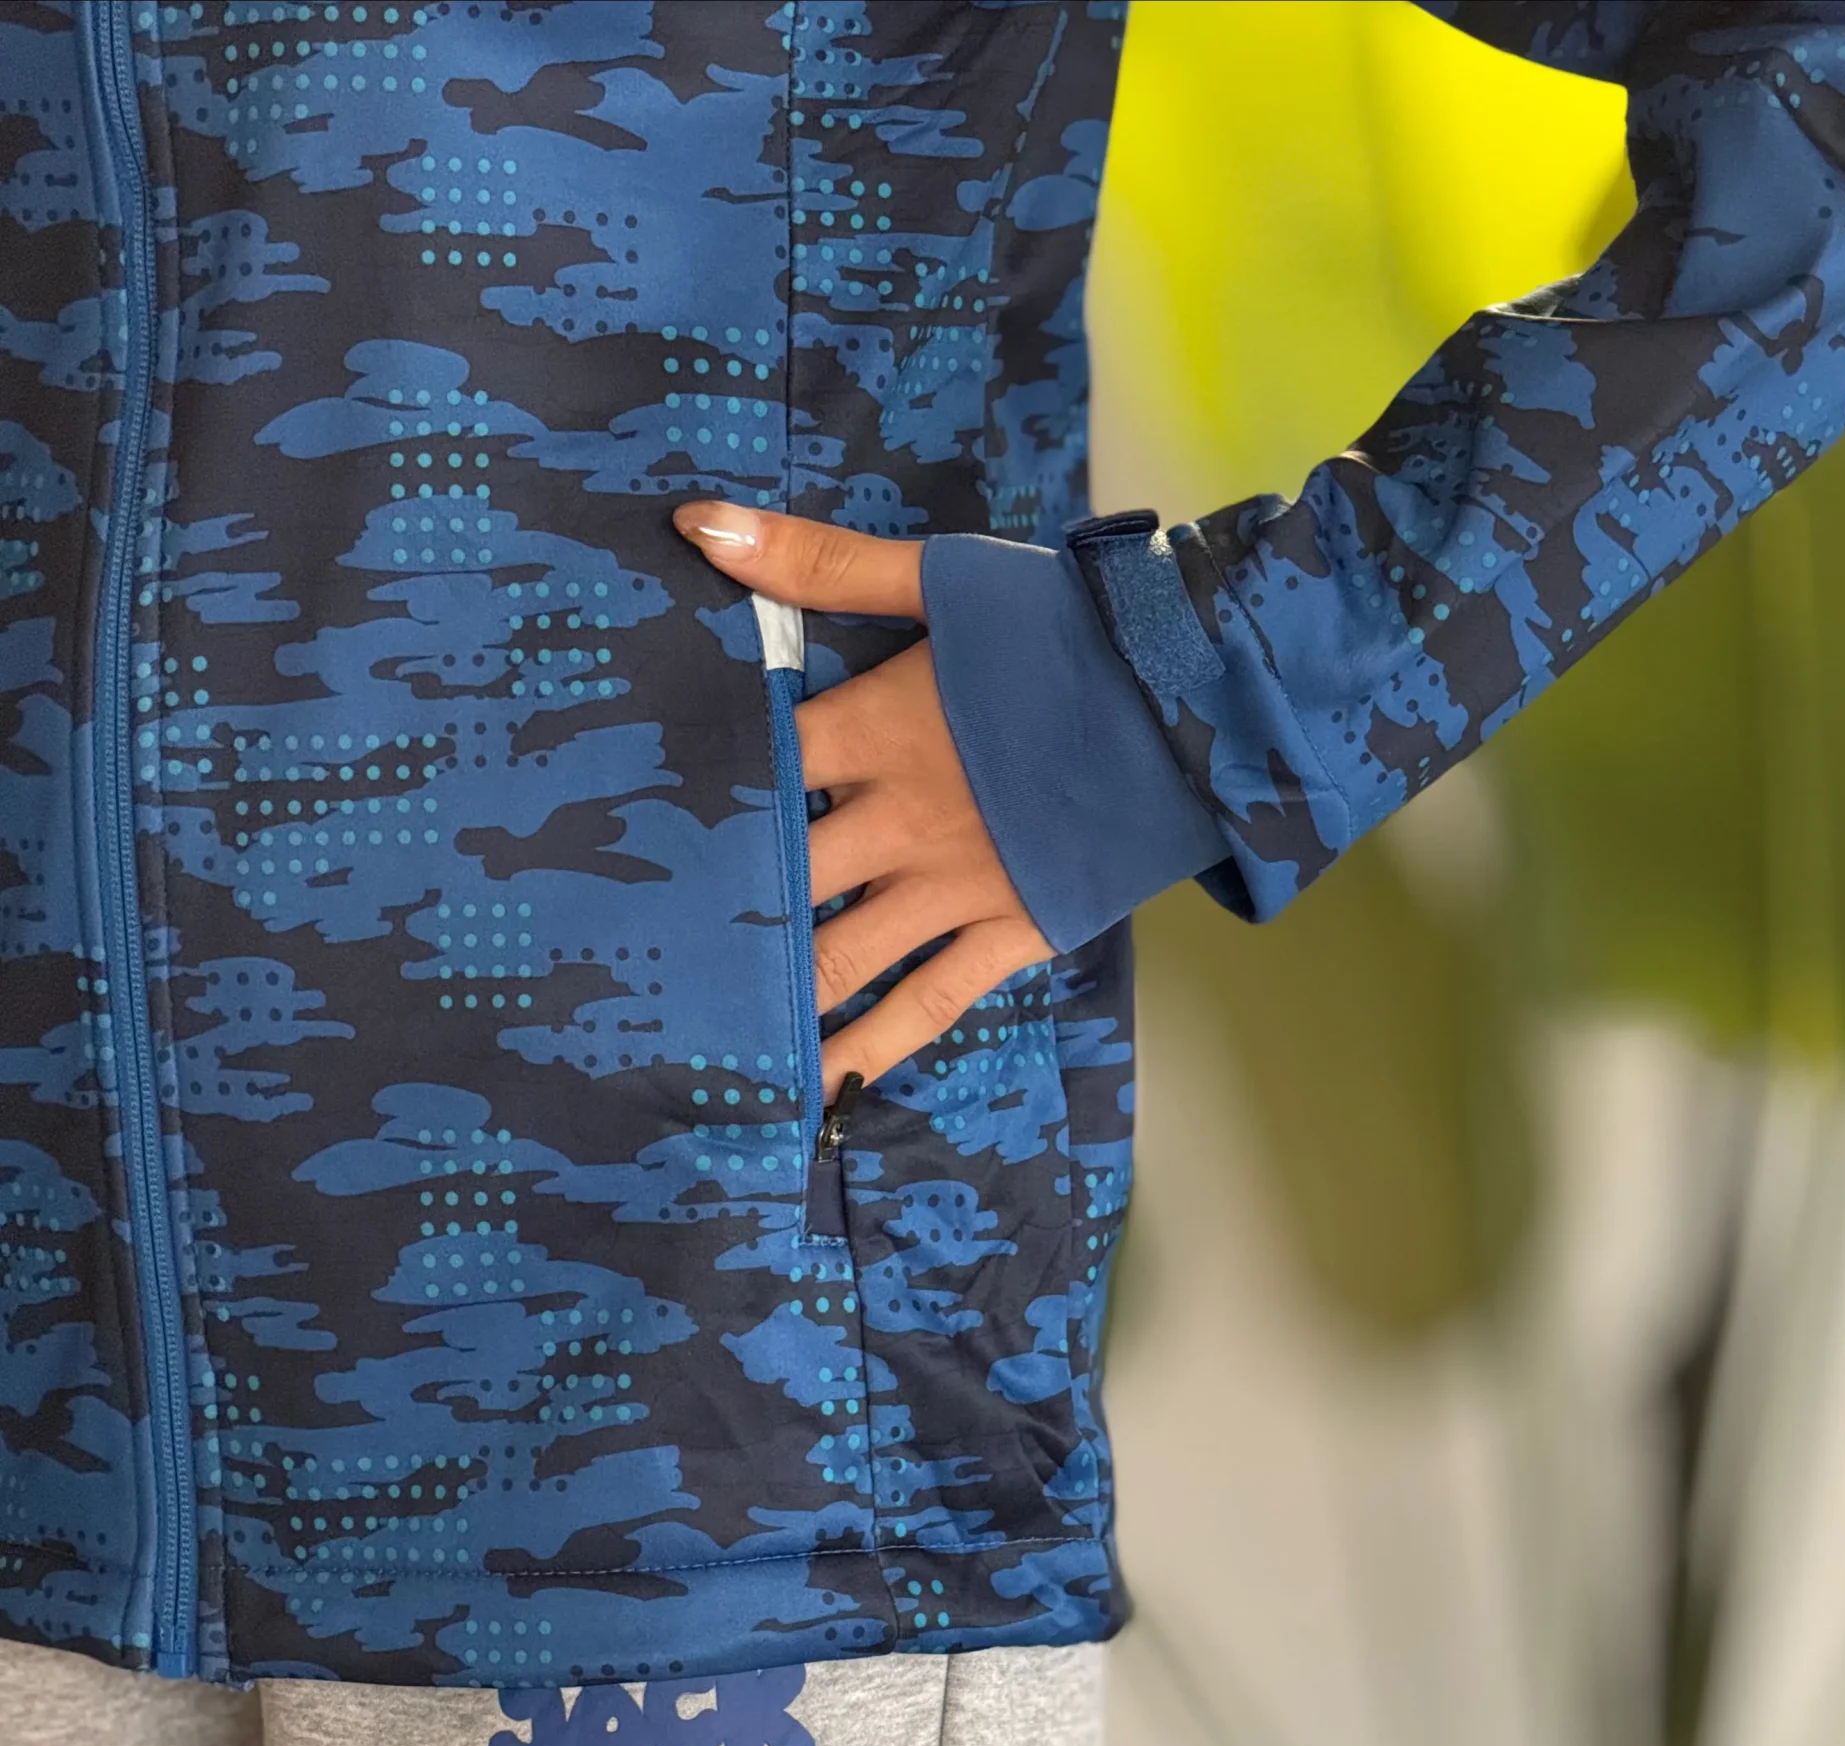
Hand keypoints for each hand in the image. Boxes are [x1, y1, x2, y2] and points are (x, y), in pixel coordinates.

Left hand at [671, 501, 1051, 1092]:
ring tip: (699, 1040)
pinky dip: (870, 1050)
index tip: (614, 833)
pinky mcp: (1014, 932)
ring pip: (839, 959)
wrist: (1196, 695)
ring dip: (769, 999)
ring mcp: (957, 889)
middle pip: (777, 879)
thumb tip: (693, 524)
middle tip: (631, 956)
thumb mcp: (943, 577)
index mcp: (877, 730)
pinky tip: (817, 1089)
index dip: (682, 798)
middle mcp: (902, 823)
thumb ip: (819, 561)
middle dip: (707, 914)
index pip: (750, 769)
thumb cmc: (1068, 628)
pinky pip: (928, 1005)